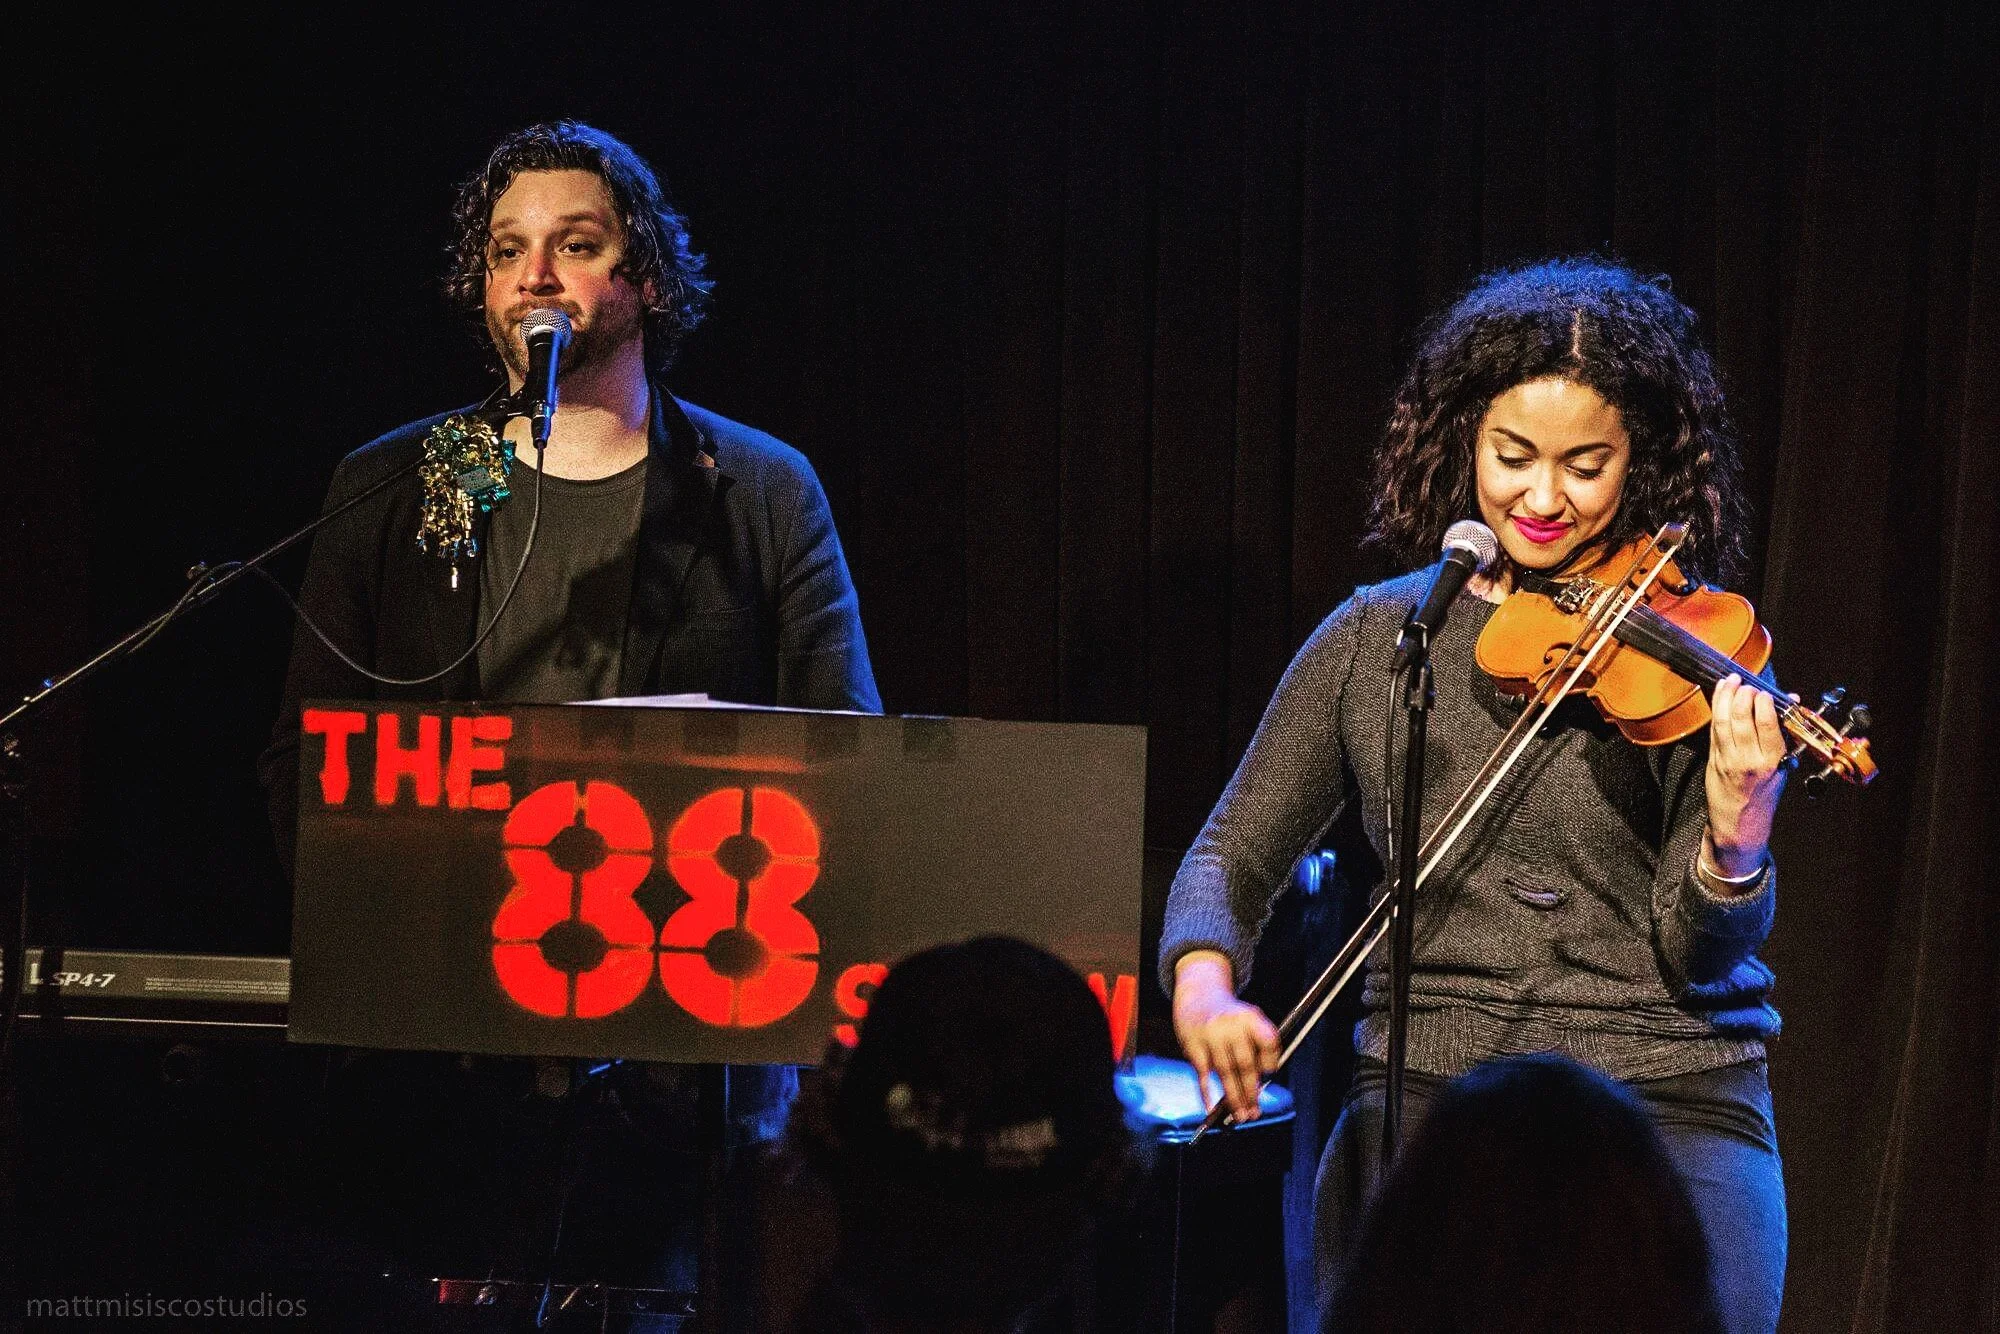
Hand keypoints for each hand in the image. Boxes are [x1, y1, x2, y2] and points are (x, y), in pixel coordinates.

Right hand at [1172, 951, 1279, 1120]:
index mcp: (1250, 1017)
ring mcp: (1211, 1034)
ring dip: (1234, 1097)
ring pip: (1225, 1072)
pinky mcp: (1193, 1044)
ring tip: (1240, 1115)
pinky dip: (1206, 1092)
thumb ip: (1259, 1046)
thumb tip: (1262, 1083)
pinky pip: (1202, 1073)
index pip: (1268, 1041)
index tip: (1270, 1074)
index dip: (1271, 1061)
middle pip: (1246, 1063)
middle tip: (1255, 1111)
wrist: (1198, 995)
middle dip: (1252, 1091)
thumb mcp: (1249, 1019)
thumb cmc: (1230, 1016)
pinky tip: (1211, 1107)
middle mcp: (1231, 1024)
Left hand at [1703, 674, 1790, 882]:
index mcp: (1771, 762)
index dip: (1764, 704)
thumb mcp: (1783, 768)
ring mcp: (1727, 759)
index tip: (1765, 692)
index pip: (1766, 725)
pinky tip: (1719, 695)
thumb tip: (1790, 703)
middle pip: (1742, 719)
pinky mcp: (1712, 759)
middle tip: (1746, 684)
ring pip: (1723, 721)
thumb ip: (1784, 736)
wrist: (1739, 822)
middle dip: (1743, 696)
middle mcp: (1747, 759)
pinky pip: (1713, 729)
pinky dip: (1716, 709)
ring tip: (1731, 681)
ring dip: (1725, 697)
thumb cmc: (1764, 794)